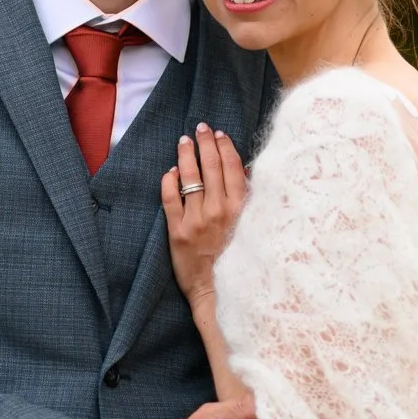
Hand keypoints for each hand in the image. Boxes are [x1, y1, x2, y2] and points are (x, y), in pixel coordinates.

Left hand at [160, 122, 247, 308]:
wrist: (215, 290)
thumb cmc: (235, 259)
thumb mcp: (248, 228)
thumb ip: (245, 202)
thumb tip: (242, 173)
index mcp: (240, 210)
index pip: (233, 169)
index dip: (226, 148)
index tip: (220, 134)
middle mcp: (219, 211)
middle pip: (211, 167)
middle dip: (206, 143)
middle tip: (201, 128)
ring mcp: (196, 220)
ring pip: (190, 178)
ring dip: (187, 155)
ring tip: (184, 141)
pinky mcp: (177, 231)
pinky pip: (170, 198)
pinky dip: (169, 181)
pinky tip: (170, 171)